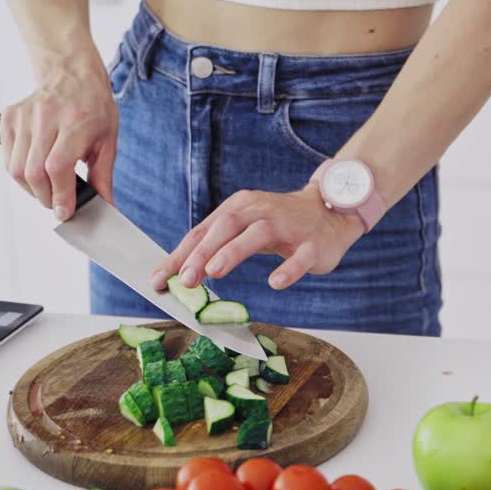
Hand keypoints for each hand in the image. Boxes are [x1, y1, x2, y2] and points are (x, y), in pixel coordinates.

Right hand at [0, 53, 117, 220]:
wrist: (72, 74)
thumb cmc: (94, 108)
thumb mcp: (108, 141)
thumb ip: (103, 176)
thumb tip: (105, 207)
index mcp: (76, 121)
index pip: (57, 167)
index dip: (60, 195)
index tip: (65, 212)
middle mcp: (46, 116)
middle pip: (34, 172)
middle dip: (46, 197)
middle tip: (58, 203)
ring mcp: (24, 116)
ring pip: (16, 169)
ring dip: (32, 189)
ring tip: (47, 190)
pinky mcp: (9, 117)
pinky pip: (7, 157)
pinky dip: (20, 173)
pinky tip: (35, 171)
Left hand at [152, 180, 366, 291]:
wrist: (331, 212)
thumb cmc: (279, 224)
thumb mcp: (245, 229)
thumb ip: (215, 248)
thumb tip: (179, 275)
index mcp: (240, 207)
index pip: (204, 230)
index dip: (180, 255)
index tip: (159, 279)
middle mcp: (261, 212)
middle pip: (227, 226)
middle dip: (203, 252)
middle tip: (185, 279)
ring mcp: (289, 226)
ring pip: (258, 234)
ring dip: (234, 252)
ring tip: (214, 273)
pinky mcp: (313, 243)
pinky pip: (300, 256)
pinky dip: (288, 269)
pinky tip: (275, 282)